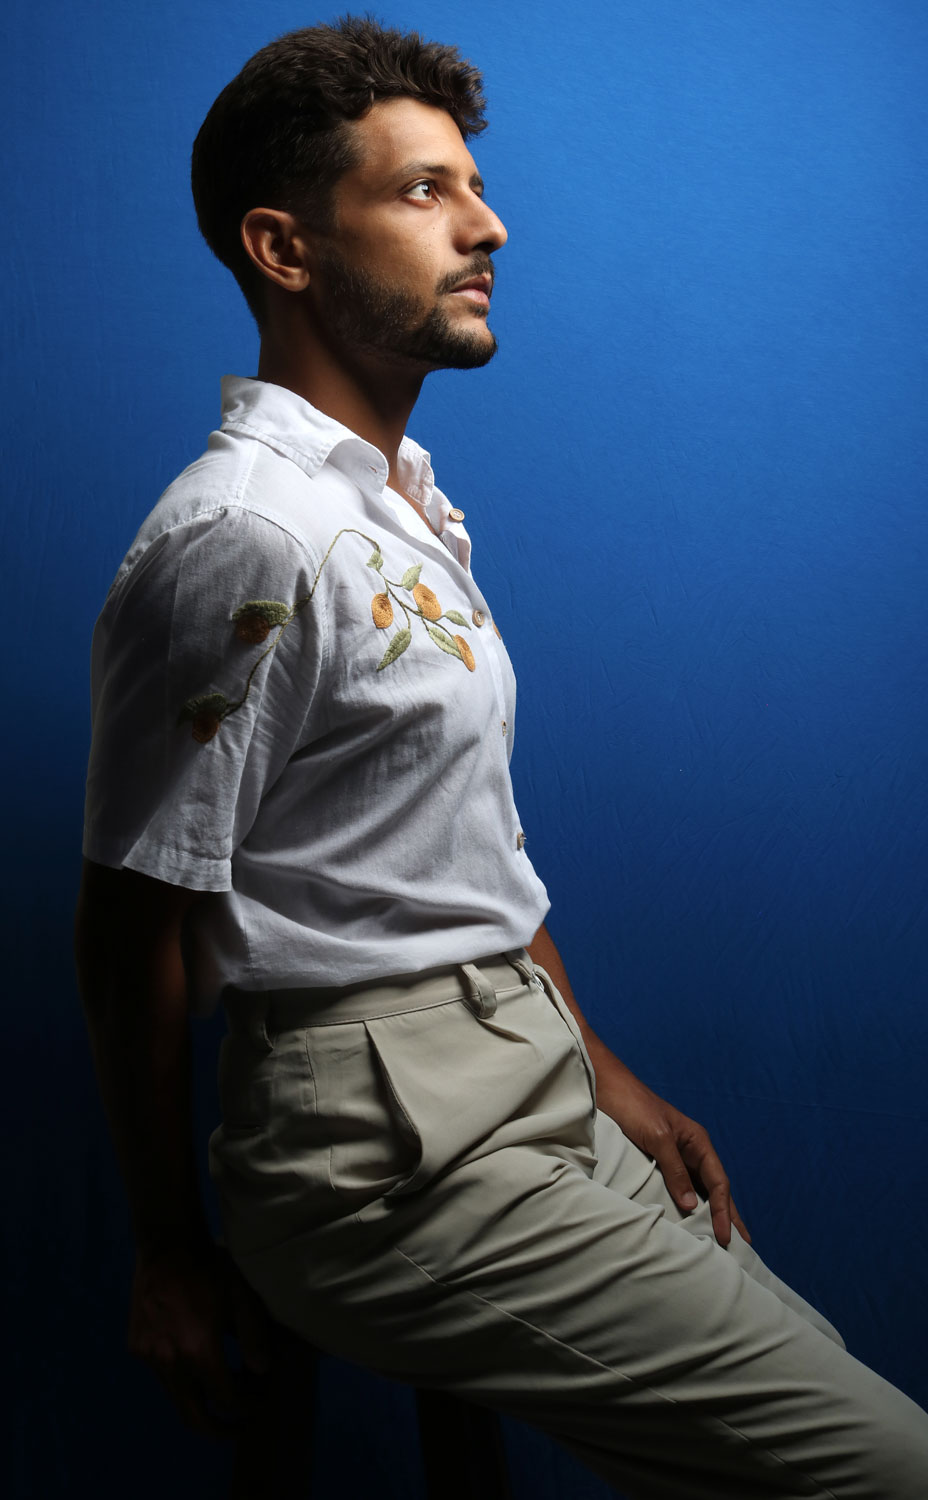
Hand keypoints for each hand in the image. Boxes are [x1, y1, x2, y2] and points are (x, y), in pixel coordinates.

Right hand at [127, 1240, 271, 1437]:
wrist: (166, 1243)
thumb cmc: (209, 1267)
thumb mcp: (240, 1296)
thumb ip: (253, 1336)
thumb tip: (262, 1370)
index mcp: (198, 1351)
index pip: (225, 1399)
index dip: (246, 1406)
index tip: (258, 1402)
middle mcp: (168, 1361)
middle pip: (193, 1416)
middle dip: (218, 1428)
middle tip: (239, 1428)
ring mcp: (148, 1355)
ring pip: (176, 1396)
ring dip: (199, 1400)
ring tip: (221, 1389)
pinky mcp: (135, 1346)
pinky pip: (161, 1374)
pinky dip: (181, 1377)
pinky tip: (196, 1361)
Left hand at [597, 1064, 750, 1248]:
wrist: (608, 1088)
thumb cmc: (635, 1107)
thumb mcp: (657, 1137)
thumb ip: (675, 1170)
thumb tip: (691, 1207)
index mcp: (698, 1142)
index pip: (719, 1183)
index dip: (725, 1211)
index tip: (727, 1237)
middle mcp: (691, 1151)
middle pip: (715, 1188)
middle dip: (728, 1215)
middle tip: (743, 1245)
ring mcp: (676, 1156)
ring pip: (699, 1190)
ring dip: (709, 1213)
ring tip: (720, 1238)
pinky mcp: (658, 1161)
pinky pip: (679, 1187)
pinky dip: (687, 1205)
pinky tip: (688, 1219)